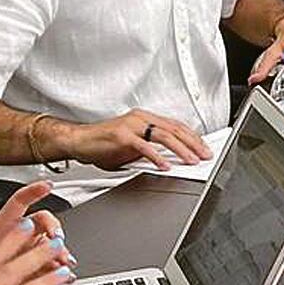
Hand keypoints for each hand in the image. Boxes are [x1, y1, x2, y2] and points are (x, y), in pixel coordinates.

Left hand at [0, 181, 64, 284]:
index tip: (47, 185)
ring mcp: (28, 251)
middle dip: (53, 226)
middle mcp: (19, 234)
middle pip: (42, 221)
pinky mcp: (34, 268)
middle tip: (56, 238)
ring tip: (63, 260)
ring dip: (60, 250)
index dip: (33, 192)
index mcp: (2, 226)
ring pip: (51, 243)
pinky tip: (64, 276)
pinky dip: (61, 271)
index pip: (19, 202)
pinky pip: (52, 265)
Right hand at [48, 109, 211, 168]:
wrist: (79, 141)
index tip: (204, 148)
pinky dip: (156, 157)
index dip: (192, 137)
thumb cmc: (103, 144)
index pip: (175, 126)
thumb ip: (150, 150)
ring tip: (191, 161)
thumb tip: (170, 159)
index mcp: (145, 119)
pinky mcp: (121, 136)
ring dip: (180, 150)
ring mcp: (131, 126)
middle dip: (193, 143)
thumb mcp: (132, 147)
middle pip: (174, 129)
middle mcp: (140, 119)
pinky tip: (165, 165)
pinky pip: (143, 146)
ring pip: (163, 136)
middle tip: (205, 156)